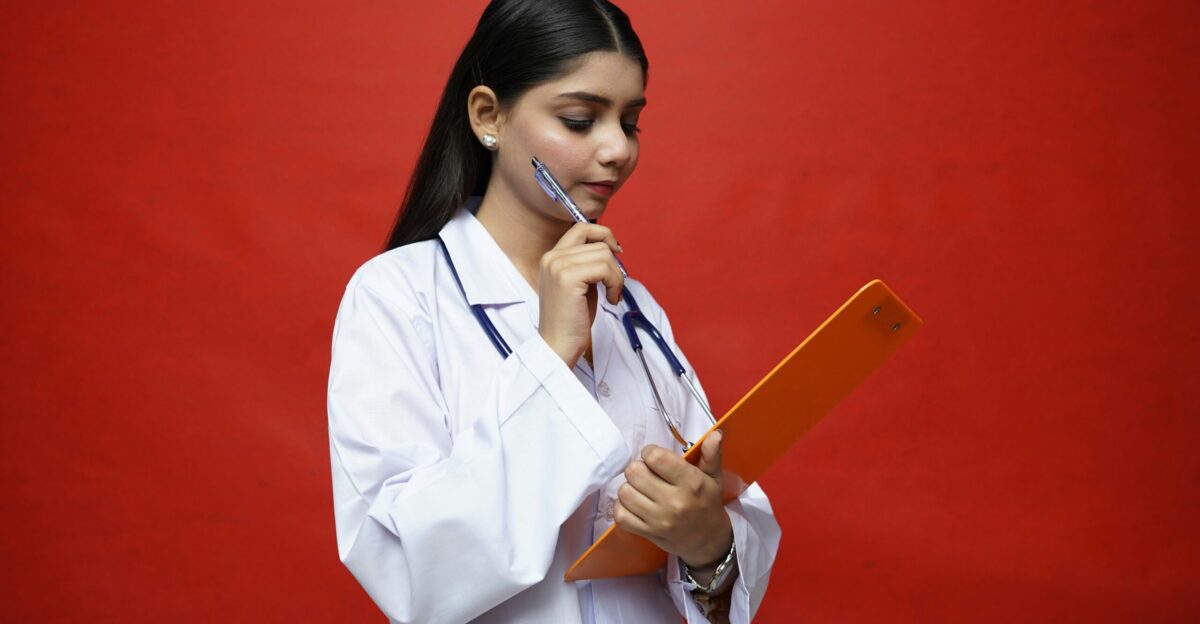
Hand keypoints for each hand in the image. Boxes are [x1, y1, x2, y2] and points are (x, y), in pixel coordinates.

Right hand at [537, 222, 622, 366]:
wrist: (558, 345)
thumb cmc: (572, 319)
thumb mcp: (579, 284)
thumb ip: (588, 263)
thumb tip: (611, 247)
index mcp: (552, 257)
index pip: (581, 228)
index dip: (603, 234)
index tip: (616, 251)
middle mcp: (552, 257)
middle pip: (597, 242)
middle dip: (614, 263)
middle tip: (615, 285)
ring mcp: (558, 266)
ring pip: (604, 254)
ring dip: (616, 276)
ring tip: (612, 295)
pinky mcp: (568, 277)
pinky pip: (605, 268)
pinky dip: (615, 283)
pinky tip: (610, 299)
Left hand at [614, 430, 732, 567]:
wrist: (708, 540)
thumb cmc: (707, 503)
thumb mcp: (714, 478)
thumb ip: (711, 454)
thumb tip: (715, 434)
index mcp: (690, 483)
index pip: (655, 457)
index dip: (650, 453)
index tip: (655, 459)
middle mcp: (674, 502)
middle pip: (634, 472)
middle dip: (638, 469)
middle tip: (648, 474)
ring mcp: (659, 520)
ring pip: (625, 492)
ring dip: (630, 487)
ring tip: (642, 489)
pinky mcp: (647, 533)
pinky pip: (620, 515)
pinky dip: (622, 507)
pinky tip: (634, 504)